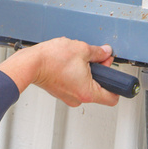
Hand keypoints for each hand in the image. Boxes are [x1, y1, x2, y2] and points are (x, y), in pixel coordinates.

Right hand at [0, 37, 119, 106]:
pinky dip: (74, 74)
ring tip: (77, 59)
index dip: (116, 84)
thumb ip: (98, 52)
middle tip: (95, 59)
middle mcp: (78, 99)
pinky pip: (74, 84)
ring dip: (85, 72)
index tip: (114, 74)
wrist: (31, 63)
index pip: (112, 98)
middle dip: (99, 72)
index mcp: (88, 92)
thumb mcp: (82, 49)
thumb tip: (105, 52)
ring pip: (85, 85)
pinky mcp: (59, 92)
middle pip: (98, 89)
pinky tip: (68, 62)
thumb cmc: (52, 60)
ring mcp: (68, 97)